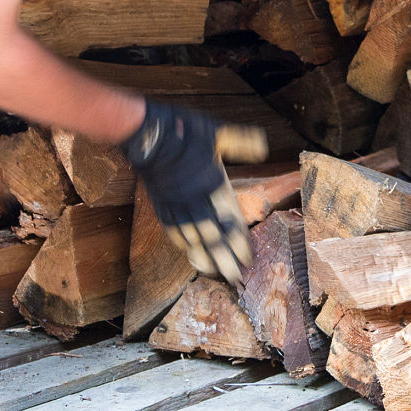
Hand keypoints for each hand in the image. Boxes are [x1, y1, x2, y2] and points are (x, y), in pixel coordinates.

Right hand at [121, 100, 269, 281]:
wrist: (148, 134)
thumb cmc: (184, 131)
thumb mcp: (218, 132)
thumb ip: (241, 142)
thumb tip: (263, 147)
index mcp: (213, 185)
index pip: (229, 220)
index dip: (239, 241)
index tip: (247, 259)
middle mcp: (195, 200)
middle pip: (212, 237)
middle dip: (223, 259)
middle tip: (234, 279)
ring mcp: (176, 204)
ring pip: (191, 238)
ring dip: (203, 257)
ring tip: (212, 273)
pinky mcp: (161, 203)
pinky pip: (172, 230)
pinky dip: (182, 243)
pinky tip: (187, 252)